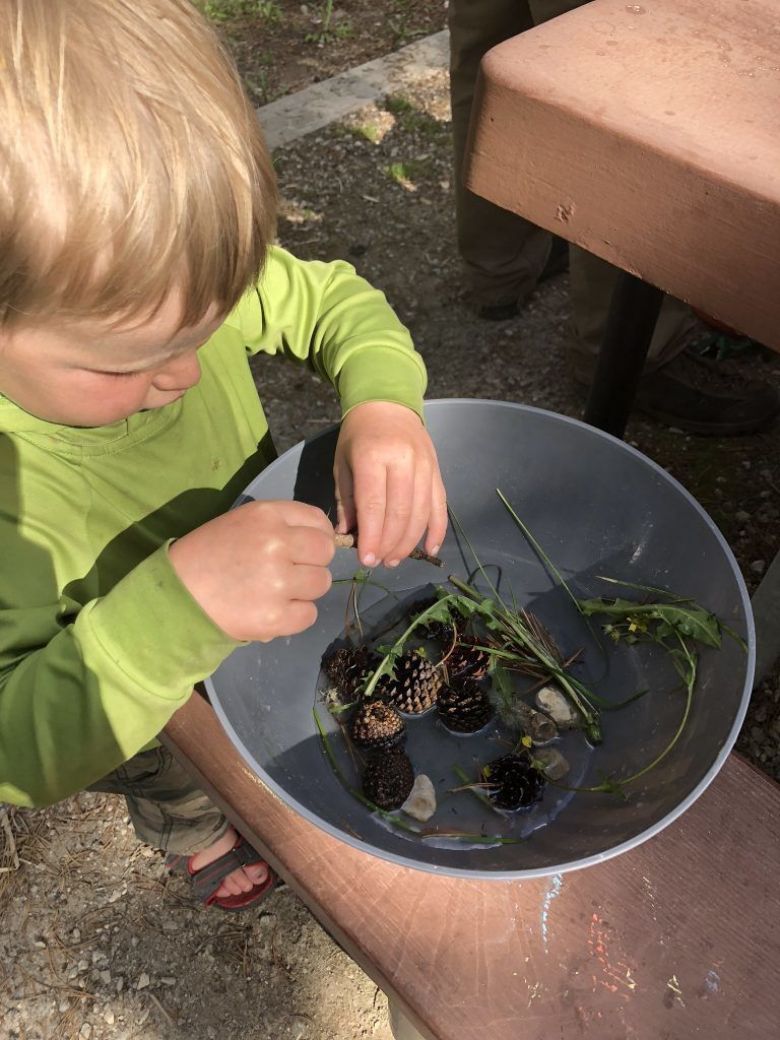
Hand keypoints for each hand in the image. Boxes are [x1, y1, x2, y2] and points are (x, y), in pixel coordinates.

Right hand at [168, 500, 334, 641]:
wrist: (176, 595)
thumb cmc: (209, 555)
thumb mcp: (242, 522)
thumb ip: (282, 524)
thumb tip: (326, 538)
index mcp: (267, 515)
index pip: (318, 521)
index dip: (318, 536)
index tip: (306, 549)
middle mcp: (276, 543)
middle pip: (325, 552)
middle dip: (313, 563)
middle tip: (289, 573)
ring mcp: (278, 582)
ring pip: (322, 583)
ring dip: (305, 590)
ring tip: (277, 592)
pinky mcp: (275, 616)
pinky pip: (309, 614)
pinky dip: (295, 616)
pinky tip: (272, 611)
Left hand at [333, 401, 447, 566]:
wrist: (389, 406)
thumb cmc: (359, 437)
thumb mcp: (343, 464)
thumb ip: (347, 500)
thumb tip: (347, 535)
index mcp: (373, 457)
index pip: (374, 505)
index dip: (371, 536)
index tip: (365, 560)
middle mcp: (403, 461)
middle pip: (400, 513)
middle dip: (389, 544)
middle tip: (378, 563)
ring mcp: (425, 466)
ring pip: (421, 513)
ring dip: (408, 542)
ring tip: (394, 559)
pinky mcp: (437, 471)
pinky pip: (440, 506)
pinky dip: (437, 530)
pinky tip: (428, 550)